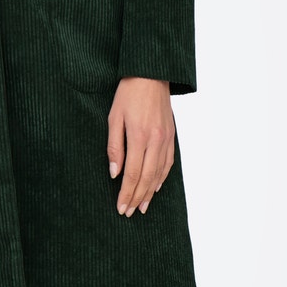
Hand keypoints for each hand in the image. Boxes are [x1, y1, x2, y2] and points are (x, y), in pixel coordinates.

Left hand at [107, 78, 175, 215]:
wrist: (151, 74)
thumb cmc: (128, 93)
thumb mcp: (114, 117)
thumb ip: (114, 147)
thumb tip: (114, 172)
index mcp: (139, 136)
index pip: (133, 173)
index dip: (126, 193)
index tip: (121, 207)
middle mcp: (156, 140)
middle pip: (147, 178)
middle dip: (137, 198)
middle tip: (129, 212)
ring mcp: (166, 139)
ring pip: (159, 173)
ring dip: (151, 192)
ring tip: (143, 207)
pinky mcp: (172, 136)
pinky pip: (169, 162)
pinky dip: (162, 177)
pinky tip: (156, 186)